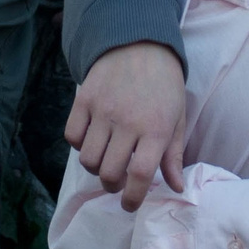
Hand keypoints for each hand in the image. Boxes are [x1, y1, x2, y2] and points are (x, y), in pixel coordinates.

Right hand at [63, 43, 186, 210]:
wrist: (140, 44)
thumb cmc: (164, 85)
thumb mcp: (177, 118)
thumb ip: (173, 155)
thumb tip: (176, 188)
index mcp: (156, 129)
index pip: (139, 174)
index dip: (132, 198)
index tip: (129, 205)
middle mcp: (128, 122)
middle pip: (109, 172)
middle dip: (112, 185)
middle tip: (118, 181)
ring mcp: (103, 110)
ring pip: (87, 159)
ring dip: (95, 168)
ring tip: (105, 161)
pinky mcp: (84, 100)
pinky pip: (72, 136)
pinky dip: (78, 145)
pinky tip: (91, 139)